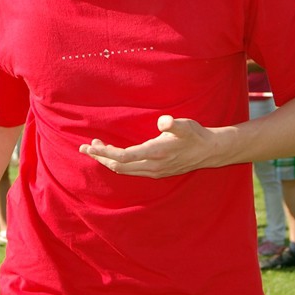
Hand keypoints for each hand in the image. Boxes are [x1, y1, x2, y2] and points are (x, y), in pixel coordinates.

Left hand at [79, 115, 220, 177]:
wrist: (210, 152)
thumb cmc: (195, 135)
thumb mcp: (186, 125)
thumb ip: (173, 124)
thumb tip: (164, 122)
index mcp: (155, 154)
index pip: (123, 156)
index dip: (105, 152)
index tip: (91, 146)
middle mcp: (152, 166)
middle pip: (119, 166)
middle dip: (100, 157)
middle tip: (84, 147)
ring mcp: (154, 171)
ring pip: (124, 170)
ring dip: (108, 160)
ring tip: (95, 149)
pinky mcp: (156, 172)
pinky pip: (131, 171)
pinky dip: (118, 164)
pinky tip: (113, 157)